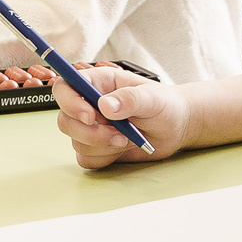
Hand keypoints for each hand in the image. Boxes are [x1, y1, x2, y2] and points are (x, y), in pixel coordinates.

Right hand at [50, 64, 189, 169]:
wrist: (176, 128)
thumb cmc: (165, 105)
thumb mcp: (153, 98)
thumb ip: (130, 99)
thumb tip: (104, 106)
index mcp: (99, 83)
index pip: (65, 87)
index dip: (69, 103)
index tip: (90, 117)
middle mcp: (89, 104)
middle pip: (65, 120)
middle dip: (89, 133)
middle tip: (119, 135)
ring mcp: (91, 127)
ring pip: (76, 142)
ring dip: (103, 146)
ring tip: (129, 139)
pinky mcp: (96, 147)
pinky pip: (86, 158)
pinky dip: (105, 158)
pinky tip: (123, 148)